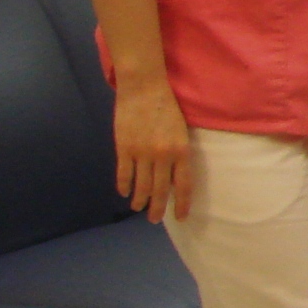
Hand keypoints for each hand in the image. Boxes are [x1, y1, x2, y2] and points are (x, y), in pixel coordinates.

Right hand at [113, 80, 194, 222]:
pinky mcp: (124, 148)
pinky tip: (125, 193)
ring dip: (140, 200)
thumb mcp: (181, 131)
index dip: (182, 203)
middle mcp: (162, 156)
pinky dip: (124, 186)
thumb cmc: (167, 107)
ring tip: (138, 208)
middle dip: (158, 209)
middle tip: (155, 220)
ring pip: (141, 186)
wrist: (144, 88)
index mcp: (181, 151)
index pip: (184, 185)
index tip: (181, 217)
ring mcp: (141, 153)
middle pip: (161, 190)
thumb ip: (178, 154)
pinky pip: (124, 173)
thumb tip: (174, 177)